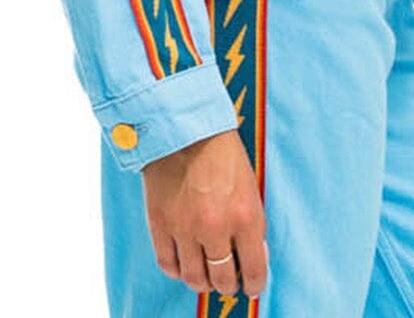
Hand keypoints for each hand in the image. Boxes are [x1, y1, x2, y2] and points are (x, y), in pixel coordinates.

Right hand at [141, 126, 267, 297]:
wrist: (185, 126)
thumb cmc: (222, 152)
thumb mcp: (249, 186)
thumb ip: (252, 224)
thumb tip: (253, 257)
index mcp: (245, 217)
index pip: (254, 270)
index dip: (254, 284)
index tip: (251, 286)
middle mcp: (216, 227)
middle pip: (222, 280)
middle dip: (228, 285)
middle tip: (227, 281)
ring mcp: (185, 227)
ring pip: (194, 278)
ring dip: (202, 282)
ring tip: (205, 275)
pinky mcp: (160, 223)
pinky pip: (167, 263)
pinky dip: (176, 269)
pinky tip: (183, 263)